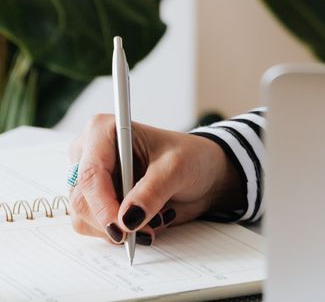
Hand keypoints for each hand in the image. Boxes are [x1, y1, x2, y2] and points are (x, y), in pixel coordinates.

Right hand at [68, 115, 243, 244]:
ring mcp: (91, 180)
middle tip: (147, 228)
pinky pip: (93, 227)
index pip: (91, 172)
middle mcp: (89, 154)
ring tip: (154, 220)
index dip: (103, 203)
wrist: (202, 172)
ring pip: (83, 217)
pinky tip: (146, 221)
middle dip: (114, 220)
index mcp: (104, 131)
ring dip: (119, 228)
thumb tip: (127, 218)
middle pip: (82, 199)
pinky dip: (120, 232)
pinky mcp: (96, 201)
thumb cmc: (191, 157)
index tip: (122, 226)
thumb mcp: (177, 168)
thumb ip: (152, 191)